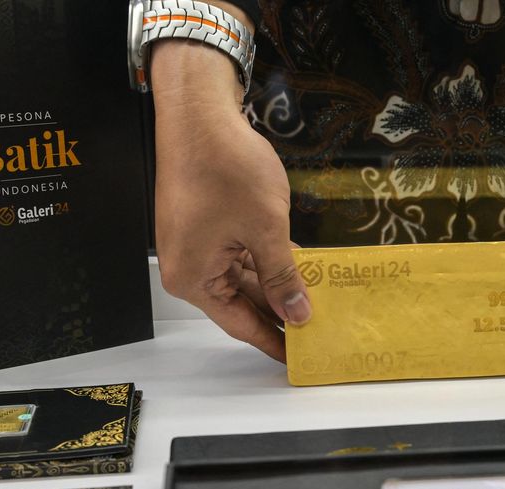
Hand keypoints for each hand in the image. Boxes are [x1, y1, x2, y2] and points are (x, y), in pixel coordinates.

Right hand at [150, 35, 309, 362]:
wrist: (200, 113)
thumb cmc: (224, 166)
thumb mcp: (266, 229)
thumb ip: (283, 276)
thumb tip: (297, 312)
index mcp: (194, 278)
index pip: (240, 324)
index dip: (273, 342)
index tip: (297, 360)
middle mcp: (188, 267)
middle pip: (240, 303)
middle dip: (279, 313)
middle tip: (316, 331)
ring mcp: (194, 245)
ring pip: (242, 278)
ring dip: (277, 285)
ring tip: (314, 300)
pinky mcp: (203, 226)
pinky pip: (238, 255)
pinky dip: (266, 262)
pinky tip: (298, 268)